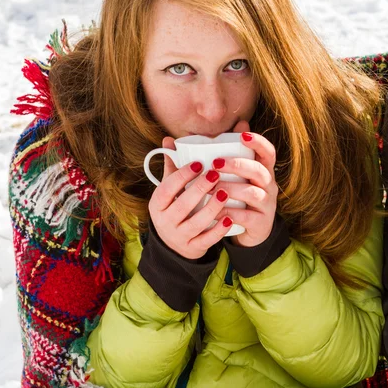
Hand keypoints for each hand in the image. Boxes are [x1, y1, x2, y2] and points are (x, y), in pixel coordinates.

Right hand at [148, 122, 248, 258]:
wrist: (174, 245)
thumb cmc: (174, 209)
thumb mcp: (168, 191)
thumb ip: (171, 167)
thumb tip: (169, 139)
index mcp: (157, 204)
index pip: (167, 189)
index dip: (181, 176)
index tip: (198, 163)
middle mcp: (165, 221)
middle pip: (182, 205)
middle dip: (199, 189)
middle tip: (215, 174)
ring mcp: (179, 236)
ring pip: (195, 223)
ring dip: (211, 208)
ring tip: (224, 193)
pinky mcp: (192, 247)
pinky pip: (206, 240)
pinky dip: (218, 231)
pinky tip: (229, 219)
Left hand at [212, 128, 277, 247]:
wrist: (249, 233)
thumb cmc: (237, 198)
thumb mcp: (234, 177)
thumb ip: (223, 155)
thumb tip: (197, 133)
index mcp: (263, 171)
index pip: (268, 152)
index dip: (258, 142)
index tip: (242, 135)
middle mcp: (269, 186)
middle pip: (259, 170)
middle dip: (237, 165)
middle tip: (215, 164)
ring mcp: (267, 205)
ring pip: (253, 193)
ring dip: (232, 189)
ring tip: (212, 189)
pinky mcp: (261, 223)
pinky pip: (247, 217)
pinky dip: (230, 213)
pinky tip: (216, 211)